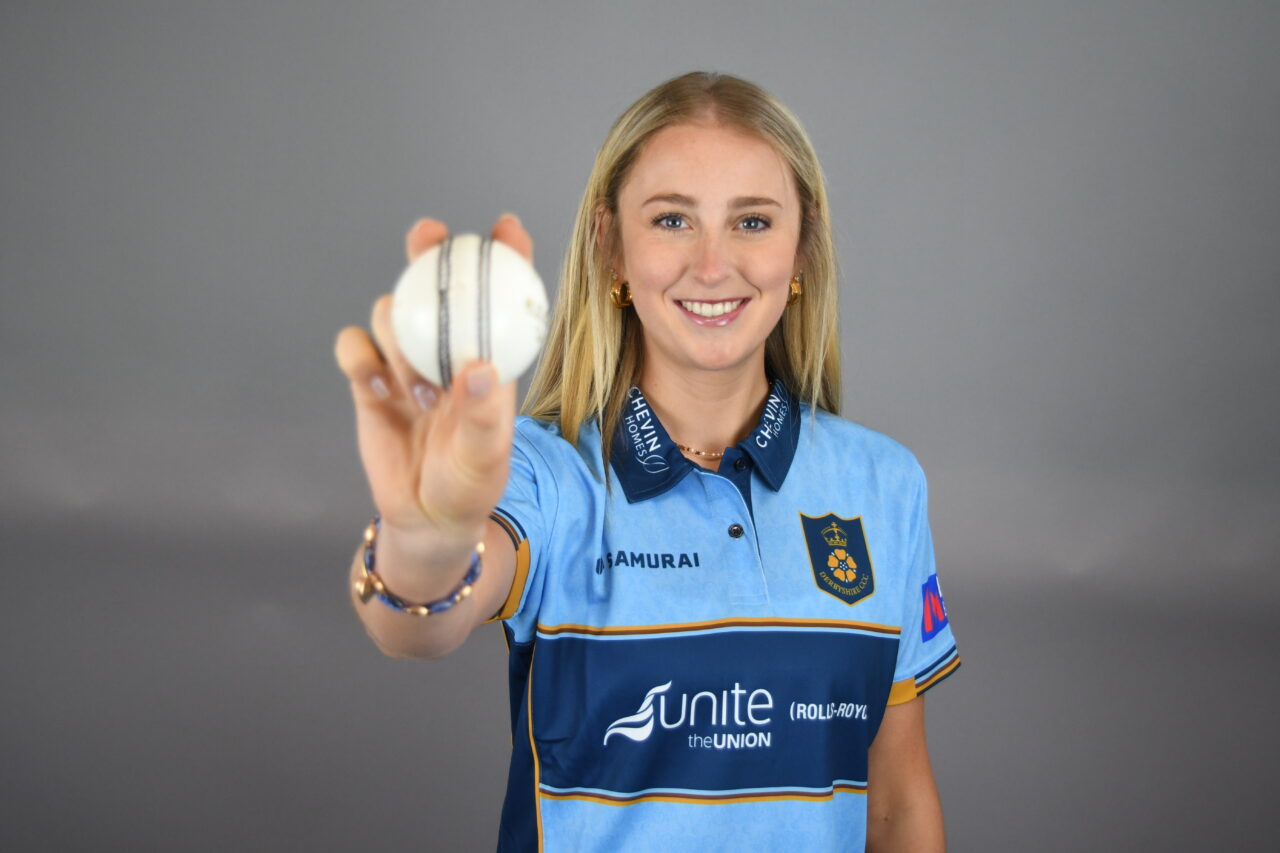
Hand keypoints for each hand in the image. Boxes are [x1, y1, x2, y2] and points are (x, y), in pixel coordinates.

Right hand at [334, 214, 533, 553]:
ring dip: (401, 337)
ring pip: (393, 313)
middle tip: (429, 239)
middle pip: (435, 284)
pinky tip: (376, 387)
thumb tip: (478, 368)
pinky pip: (354, 348)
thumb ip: (483, 414)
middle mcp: (447, 350)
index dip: (505, 256)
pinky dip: (360, 357)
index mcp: (488, 356)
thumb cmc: (470, 483)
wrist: (425, 517)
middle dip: (430, 251)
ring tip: (420, 393)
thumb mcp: (486, 456)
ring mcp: (406, 363)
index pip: (499, 296)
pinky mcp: (369, 383)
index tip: (506, 228)